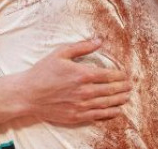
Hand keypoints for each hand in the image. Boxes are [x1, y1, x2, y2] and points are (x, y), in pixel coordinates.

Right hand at [15, 39, 130, 123]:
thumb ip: (82, 46)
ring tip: (126, 97)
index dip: (120, 75)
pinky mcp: (77, 116)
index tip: (125, 74)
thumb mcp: (60, 53)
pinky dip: (110, 113)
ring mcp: (81, 105)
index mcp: (83, 74)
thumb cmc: (43, 72)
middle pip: (111, 90)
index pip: (109, 75)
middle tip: (129, 85)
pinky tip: (116, 111)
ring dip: (120, 100)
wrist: (28, 94)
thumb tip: (99, 40)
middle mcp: (85, 91)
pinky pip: (98, 116)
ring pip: (107, 103)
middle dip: (123, 87)